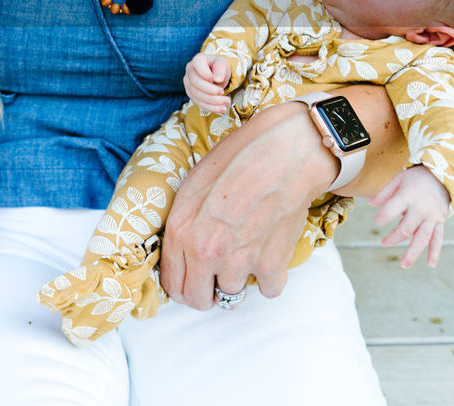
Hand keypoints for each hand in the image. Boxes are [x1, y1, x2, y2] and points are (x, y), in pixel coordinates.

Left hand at [159, 101, 334, 308]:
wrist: (281, 153)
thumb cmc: (236, 161)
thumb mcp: (192, 187)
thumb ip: (184, 226)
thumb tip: (182, 252)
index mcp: (180, 232)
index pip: (172, 284)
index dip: (182, 284)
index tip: (193, 279)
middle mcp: (206, 252)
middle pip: (198, 300)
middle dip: (206, 291)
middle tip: (217, 276)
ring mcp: (239, 261)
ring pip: (233, 295)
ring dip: (239, 278)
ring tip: (247, 250)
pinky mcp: (271, 265)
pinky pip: (268, 290)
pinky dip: (270, 277)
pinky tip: (268, 252)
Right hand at [184, 53, 231, 112]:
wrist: (216, 76)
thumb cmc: (219, 68)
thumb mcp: (224, 64)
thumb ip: (220, 69)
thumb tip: (217, 79)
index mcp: (198, 59)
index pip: (197, 63)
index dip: (206, 73)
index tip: (218, 79)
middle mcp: (189, 70)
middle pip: (195, 82)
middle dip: (210, 90)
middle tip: (223, 93)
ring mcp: (188, 83)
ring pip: (196, 94)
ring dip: (212, 101)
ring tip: (226, 102)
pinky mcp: (191, 94)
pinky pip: (199, 103)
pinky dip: (211, 107)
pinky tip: (221, 108)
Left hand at [370, 165, 448, 268]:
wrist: (442, 175)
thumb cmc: (415, 178)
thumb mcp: (398, 179)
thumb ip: (384, 193)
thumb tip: (371, 205)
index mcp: (408, 196)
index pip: (391, 210)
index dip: (381, 218)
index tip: (377, 221)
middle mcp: (421, 208)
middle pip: (406, 229)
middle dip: (393, 238)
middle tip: (383, 243)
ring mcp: (432, 216)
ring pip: (422, 238)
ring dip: (413, 253)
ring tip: (404, 265)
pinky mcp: (440, 221)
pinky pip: (438, 238)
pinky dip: (434, 252)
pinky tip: (430, 264)